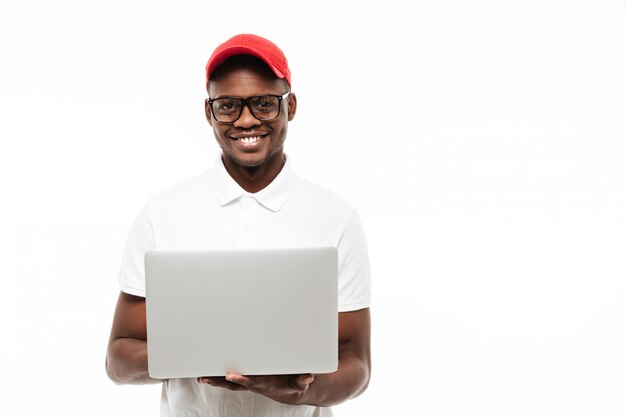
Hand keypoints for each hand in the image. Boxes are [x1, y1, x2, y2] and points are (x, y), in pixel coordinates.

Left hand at [197, 373, 314, 404]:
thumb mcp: (302, 383)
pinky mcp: (248, 380)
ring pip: (229, 382)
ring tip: (201, 377)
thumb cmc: (295, 384)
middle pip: (234, 384)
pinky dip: (220, 377)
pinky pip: (231, 379)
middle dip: (219, 382)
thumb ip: (303, 380)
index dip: (241, 379)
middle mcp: (254, 384)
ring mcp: (249, 383)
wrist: (291, 391)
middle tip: (205, 378)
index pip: (251, 382)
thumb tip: (308, 377)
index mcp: (265, 384)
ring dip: (215, 380)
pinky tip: (209, 374)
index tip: (231, 375)